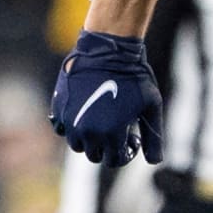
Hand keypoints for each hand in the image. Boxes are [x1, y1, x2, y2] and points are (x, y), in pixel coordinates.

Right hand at [49, 31, 162, 165]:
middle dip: (108, 147)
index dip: (126, 152)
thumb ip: (153, 138)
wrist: (108, 50)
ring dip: (90, 139)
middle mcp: (87, 132)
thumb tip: (154, 162)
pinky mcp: (58, 110)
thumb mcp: (151, 107)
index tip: (131, 138)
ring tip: (103, 121)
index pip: (114, 160)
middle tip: (118, 129)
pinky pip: (64, 129)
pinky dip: (74, 127)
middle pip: (95, 155)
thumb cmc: (134, 77)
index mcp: (110, 134)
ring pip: (78, 145)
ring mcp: (70, 121)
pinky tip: (87, 112)